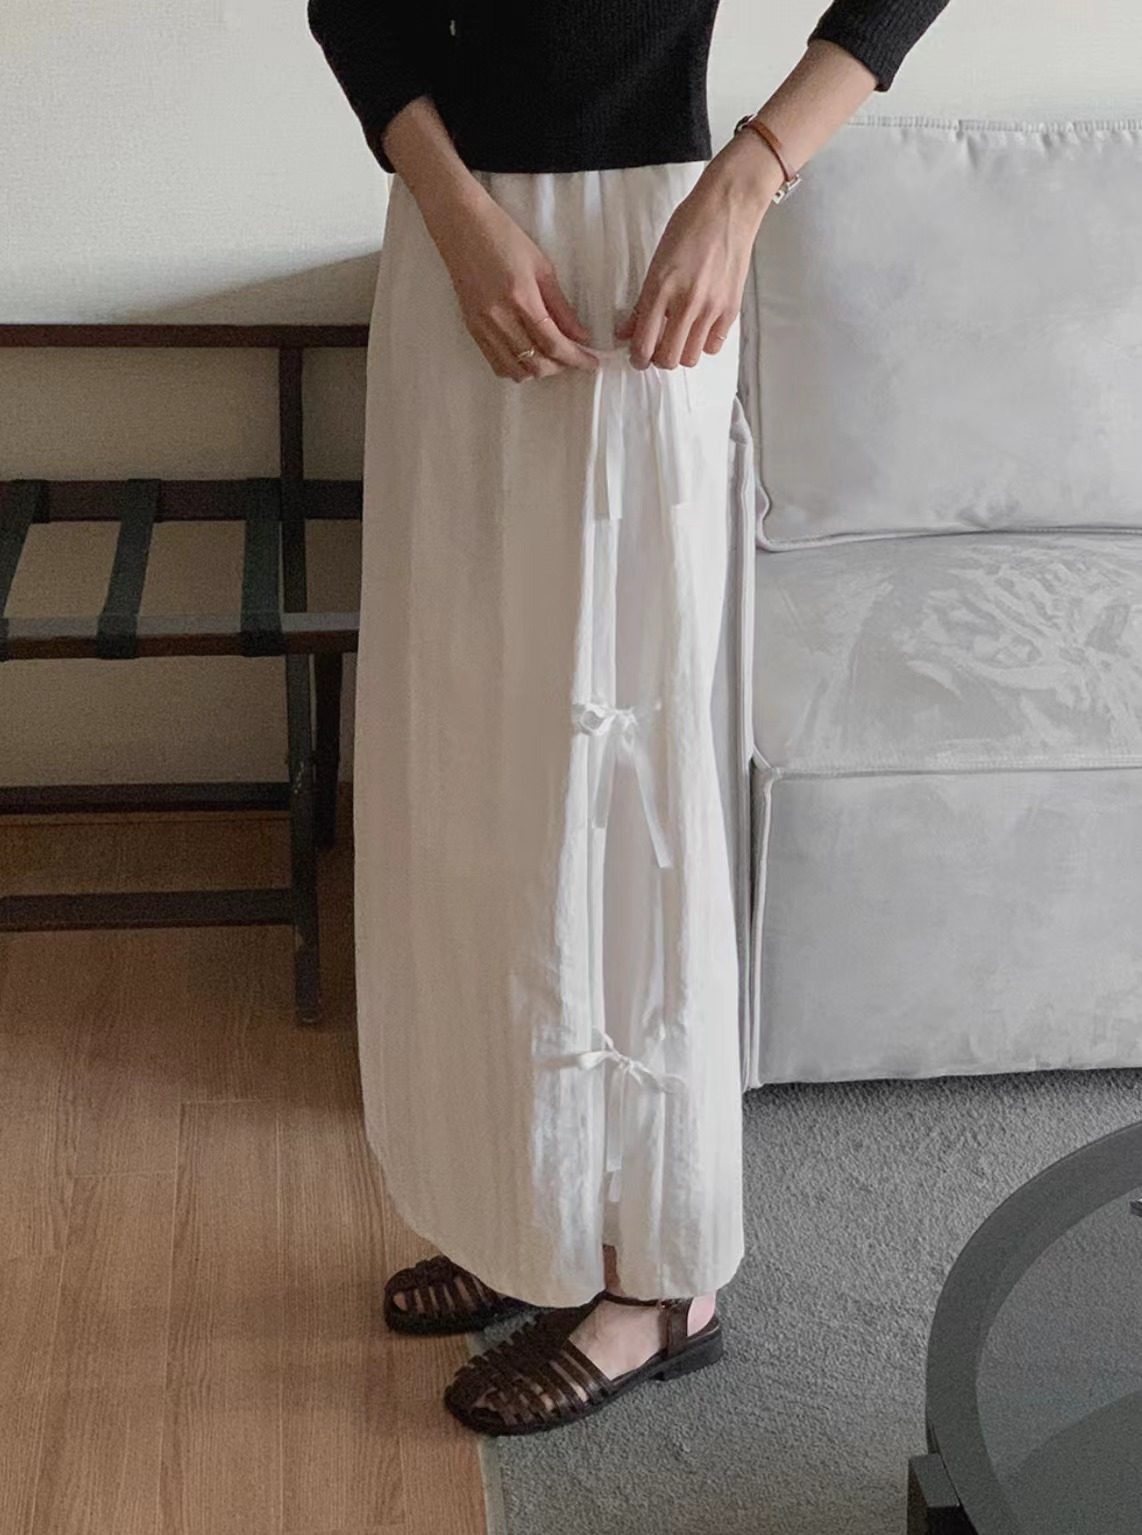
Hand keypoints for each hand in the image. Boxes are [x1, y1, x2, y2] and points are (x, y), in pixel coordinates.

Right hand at [426, 182, 599, 381]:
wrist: (461, 227)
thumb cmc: (505, 237)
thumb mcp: (542, 267)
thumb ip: (561, 306)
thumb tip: (580, 336)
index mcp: (521, 298)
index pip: (553, 343)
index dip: (576, 358)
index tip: (592, 362)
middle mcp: (499, 318)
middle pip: (535, 363)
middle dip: (559, 367)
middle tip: (573, 357)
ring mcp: (482, 326)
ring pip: (514, 371)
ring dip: (538, 371)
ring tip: (551, 358)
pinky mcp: (471, 329)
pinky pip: (496, 363)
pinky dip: (516, 368)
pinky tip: (527, 356)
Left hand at [615, 133, 783, 369]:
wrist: (729, 206)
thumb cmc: (691, 225)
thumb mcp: (657, 260)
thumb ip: (643, 300)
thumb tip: (628, 329)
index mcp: (661, 288)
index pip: (644, 343)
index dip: (638, 358)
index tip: (637, 357)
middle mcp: (686, 302)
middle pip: (668, 359)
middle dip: (659, 359)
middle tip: (657, 350)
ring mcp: (711, 307)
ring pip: (691, 357)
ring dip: (682, 353)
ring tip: (679, 339)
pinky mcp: (731, 308)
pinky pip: (714, 345)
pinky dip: (704, 344)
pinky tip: (699, 329)